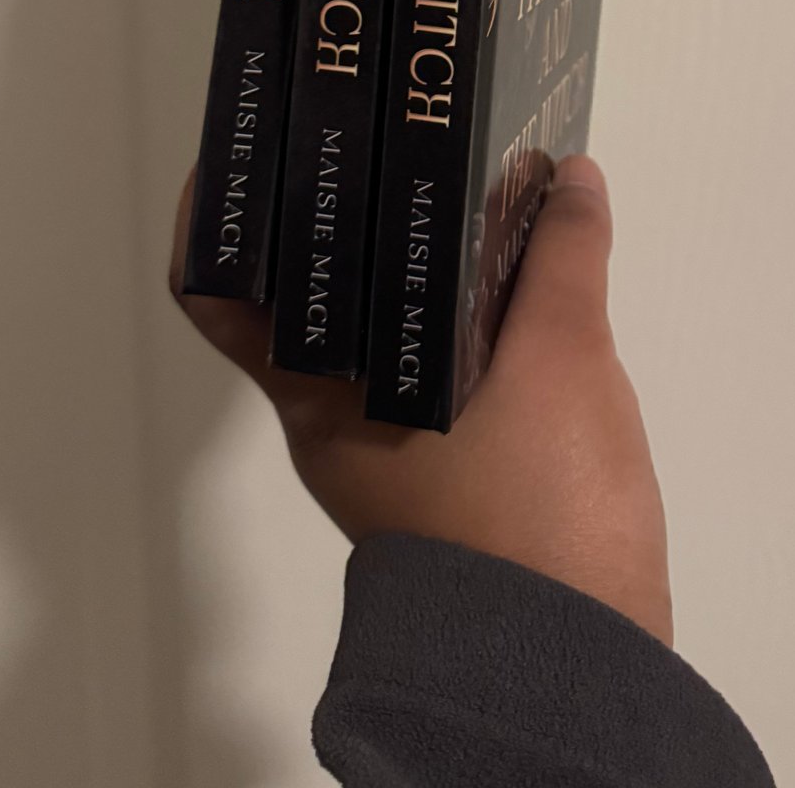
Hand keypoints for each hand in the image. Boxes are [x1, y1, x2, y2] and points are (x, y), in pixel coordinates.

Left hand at [170, 155, 672, 643]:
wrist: (573, 661)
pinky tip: (511, 272)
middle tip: (384, 133)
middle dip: (344, 211)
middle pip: (308, 294)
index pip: (222, 295)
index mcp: (320, 396)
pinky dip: (456, 311)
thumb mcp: (563, 360)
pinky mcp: (443, 470)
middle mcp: (335, 420)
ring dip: (409, 258)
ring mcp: (387, 448)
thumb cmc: (537, 513)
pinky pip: (429, 365)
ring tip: (462, 180)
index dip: (221, 214)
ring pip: (375, 328)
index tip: (257, 144)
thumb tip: (571, 178)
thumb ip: (563, 257)